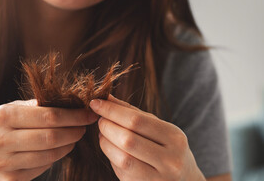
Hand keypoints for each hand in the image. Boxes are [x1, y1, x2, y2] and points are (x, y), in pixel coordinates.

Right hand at [0, 99, 97, 180]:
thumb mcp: (3, 111)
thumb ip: (31, 107)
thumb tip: (64, 102)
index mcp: (2, 117)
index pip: (48, 116)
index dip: (73, 115)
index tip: (87, 112)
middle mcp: (2, 140)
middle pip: (52, 136)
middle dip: (75, 131)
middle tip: (85, 126)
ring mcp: (6, 163)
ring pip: (50, 154)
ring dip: (68, 145)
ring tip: (74, 137)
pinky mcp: (11, 180)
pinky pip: (42, 167)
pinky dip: (55, 158)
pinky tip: (59, 149)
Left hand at [89, 94, 204, 180]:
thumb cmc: (167, 148)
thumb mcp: (158, 127)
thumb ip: (132, 112)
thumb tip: (106, 97)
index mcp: (175, 138)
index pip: (137, 120)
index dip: (112, 111)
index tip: (96, 103)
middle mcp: (170, 160)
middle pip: (128, 139)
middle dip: (107, 126)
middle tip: (100, 120)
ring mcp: (158, 179)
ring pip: (122, 158)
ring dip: (105, 142)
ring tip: (103, 133)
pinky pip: (121, 171)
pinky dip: (110, 156)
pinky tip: (109, 148)